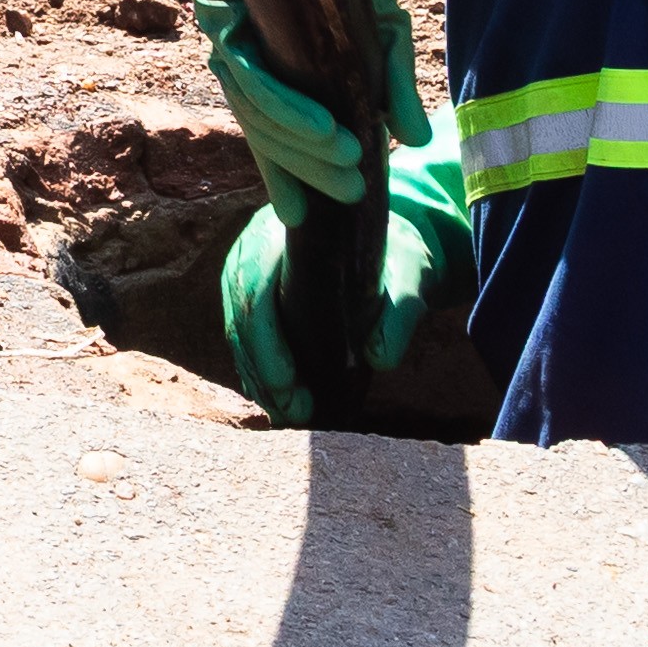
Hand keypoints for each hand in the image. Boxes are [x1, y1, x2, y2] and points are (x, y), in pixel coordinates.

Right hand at [208, 144, 471, 422]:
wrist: (393, 242)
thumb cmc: (399, 255)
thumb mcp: (409, 274)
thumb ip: (399, 311)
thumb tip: (380, 358)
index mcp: (285, 232)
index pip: (255, 287)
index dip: (267, 342)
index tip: (291, 385)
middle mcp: (255, 247)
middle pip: (242, 315)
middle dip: (265, 371)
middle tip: (295, 412)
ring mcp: (248, 269)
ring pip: (238, 330)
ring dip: (259, 378)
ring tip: (288, 415)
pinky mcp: (254, 293)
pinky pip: (244, 336)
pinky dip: (258, 371)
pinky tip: (277, 401)